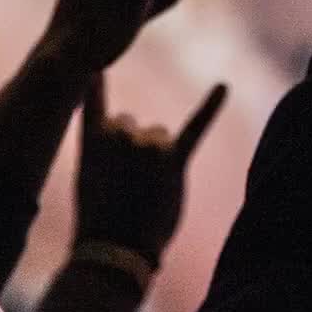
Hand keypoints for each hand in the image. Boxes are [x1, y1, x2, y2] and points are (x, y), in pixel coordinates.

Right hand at [75, 76, 226, 264]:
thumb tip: (136, 132)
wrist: (116, 249)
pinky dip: (211, 106)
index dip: (96, 84)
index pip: (95, 101)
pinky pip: (195, 126)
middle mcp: (121, 132)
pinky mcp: (175, 160)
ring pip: (160, 136)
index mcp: (93, 137)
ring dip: (157, 159)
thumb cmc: (99, 217)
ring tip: (145, 190)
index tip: (96, 62)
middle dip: (133, 151)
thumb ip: (106, 146)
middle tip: (125, 186)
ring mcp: (148, 145)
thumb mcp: (89, 175)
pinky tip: (222, 87)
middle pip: (135, 125)